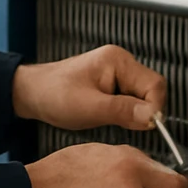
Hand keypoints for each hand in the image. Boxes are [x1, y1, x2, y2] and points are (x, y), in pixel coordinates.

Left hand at [11, 45, 166, 132]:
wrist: (31, 93)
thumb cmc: (53, 94)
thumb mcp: (88, 108)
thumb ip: (122, 111)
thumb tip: (152, 117)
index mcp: (118, 61)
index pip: (155, 84)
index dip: (155, 108)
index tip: (146, 126)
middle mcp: (122, 63)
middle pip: (152, 90)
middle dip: (143, 111)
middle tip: (125, 125)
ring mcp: (118, 73)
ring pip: (143, 97)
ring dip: (133, 113)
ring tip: (109, 119)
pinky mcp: (114, 85)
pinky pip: (132, 100)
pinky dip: (125, 113)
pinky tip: (107, 117)